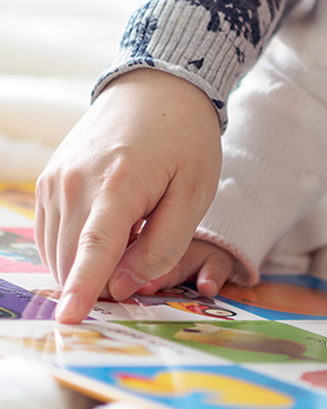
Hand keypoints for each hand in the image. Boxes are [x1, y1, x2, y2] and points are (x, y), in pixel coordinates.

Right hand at [35, 69, 221, 322]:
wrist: (158, 87)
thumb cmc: (186, 139)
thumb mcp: (196, 192)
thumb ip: (164, 244)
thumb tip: (125, 285)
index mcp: (118, 184)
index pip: (94, 249)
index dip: (83, 289)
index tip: (70, 321)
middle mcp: (75, 183)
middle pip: (74, 258)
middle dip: (100, 281)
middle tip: (142, 268)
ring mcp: (55, 180)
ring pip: (59, 250)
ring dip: (88, 265)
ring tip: (134, 235)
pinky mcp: (49, 179)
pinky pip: (52, 232)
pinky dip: (76, 248)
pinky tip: (111, 232)